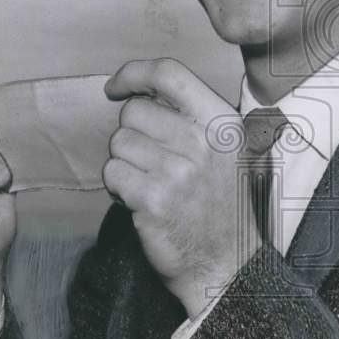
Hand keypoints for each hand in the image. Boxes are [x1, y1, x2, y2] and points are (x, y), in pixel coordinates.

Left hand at [103, 58, 260, 318]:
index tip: (115, 87)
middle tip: (150, 162)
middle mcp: (202, 142)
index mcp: (222, 123)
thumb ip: (193, 117)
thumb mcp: (227, 151)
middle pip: (134, 111)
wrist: (226, 264)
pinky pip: (112, 173)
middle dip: (131, 134)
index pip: (169, 73)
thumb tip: (139, 91)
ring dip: (124, 163)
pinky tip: (140, 201)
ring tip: (148, 183)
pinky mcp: (153, 199)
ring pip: (118, 142)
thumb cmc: (220, 206)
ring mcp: (177, 171)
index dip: (133, 73)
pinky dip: (117, 188)